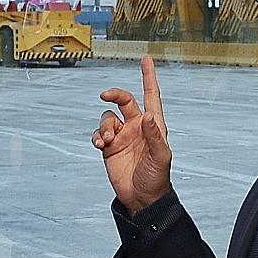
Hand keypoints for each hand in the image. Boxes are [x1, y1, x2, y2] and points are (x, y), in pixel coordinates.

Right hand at [91, 56, 172, 214]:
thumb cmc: (157, 178)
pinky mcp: (109, 147)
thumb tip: (147, 115)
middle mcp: (136, 126)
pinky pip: (99, 133)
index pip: (151, 96)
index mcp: (153, 125)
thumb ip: (154, 135)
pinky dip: (97, 136)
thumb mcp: (161, 157)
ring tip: (108, 140)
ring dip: (105, 125)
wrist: (142, 197)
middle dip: (114, 94)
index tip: (146, 60)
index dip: (149, 77)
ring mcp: (122, 136)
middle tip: (105, 94)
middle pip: (124, 101)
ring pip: (107, 117)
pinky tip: (101, 144)